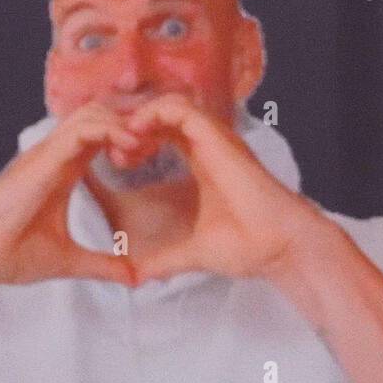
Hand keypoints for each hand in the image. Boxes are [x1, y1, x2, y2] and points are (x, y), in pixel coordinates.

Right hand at [0, 103, 139, 289]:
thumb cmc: (11, 255)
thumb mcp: (70, 261)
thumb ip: (103, 265)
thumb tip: (133, 279)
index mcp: (64, 170)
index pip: (103, 134)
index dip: (131, 136)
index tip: (153, 155)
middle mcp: (56, 155)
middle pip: (101, 113)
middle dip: (133, 120)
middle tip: (157, 143)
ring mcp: (48, 153)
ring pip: (94, 112)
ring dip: (125, 122)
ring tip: (146, 145)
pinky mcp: (43, 158)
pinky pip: (82, 129)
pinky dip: (110, 130)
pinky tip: (130, 146)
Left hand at [123, 94, 323, 284]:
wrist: (275, 245)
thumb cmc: (246, 246)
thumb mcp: (192, 253)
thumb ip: (163, 260)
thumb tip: (137, 278)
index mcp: (202, 162)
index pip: (163, 132)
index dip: (135, 138)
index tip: (114, 159)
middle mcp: (206, 145)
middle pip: (160, 113)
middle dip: (129, 123)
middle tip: (106, 145)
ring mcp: (212, 138)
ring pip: (165, 104)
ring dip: (136, 117)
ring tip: (117, 142)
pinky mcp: (215, 137)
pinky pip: (177, 108)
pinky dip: (151, 114)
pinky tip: (133, 134)